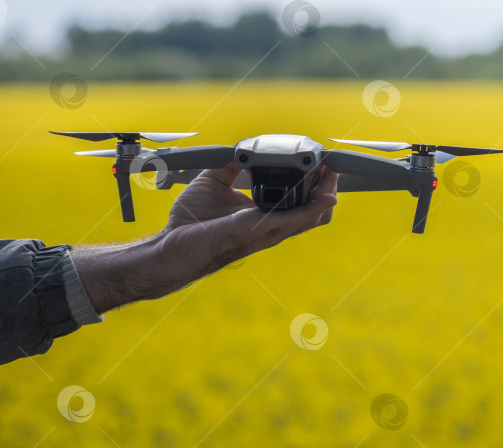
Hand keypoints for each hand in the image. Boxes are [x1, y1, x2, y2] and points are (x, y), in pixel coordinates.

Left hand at [72, 164, 337, 312]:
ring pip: (315, 216)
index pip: (302, 201)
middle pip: (317, 211)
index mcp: (265, 215)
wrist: (172, 245)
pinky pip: (298, 221)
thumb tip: (243, 147)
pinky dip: (315, 208)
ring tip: (331, 172)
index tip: (320, 161)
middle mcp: (273, 225)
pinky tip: (326, 196)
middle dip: (329, 186)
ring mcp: (270, 230)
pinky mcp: (261, 230)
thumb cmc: (191, 221)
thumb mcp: (214, 181)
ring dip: (327, 193)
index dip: (316, 183)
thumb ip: (231, 164)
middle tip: (330, 164)